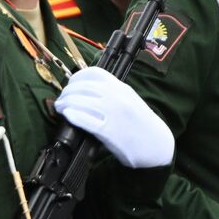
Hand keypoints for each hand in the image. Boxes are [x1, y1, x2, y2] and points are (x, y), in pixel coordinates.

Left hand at [54, 66, 173, 168]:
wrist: (157, 145)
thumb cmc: (141, 125)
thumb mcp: (131, 101)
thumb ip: (113, 94)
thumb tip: (87, 93)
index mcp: (123, 88)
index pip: (95, 73)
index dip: (78, 77)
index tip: (71, 85)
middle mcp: (118, 97)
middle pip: (84, 87)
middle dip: (68, 92)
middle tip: (62, 100)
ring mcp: (114, 114)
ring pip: (81, 101)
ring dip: (66, 103)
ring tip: (61, 109)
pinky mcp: (110, 131)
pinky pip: (86, 120)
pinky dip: (73, 116)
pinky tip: (68, 116)